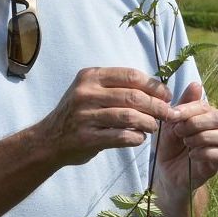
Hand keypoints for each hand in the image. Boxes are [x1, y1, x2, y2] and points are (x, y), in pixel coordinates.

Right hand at [38, 67, 174, 165]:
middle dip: (156, 106)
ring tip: (154, 127)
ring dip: (149, 123)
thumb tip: (158, 90)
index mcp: (90, 77)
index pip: (131, 76)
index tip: (167, 96)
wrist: (48, 140)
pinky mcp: (86, 137)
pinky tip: (140, 138)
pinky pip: (121, 136)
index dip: (154, 86)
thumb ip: (118, 87)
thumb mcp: (91, 91)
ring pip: (129, 116)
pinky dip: (136, 138)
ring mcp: (84, 116)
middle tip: (169, 113)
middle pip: (133, 97)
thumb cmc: (79, 113)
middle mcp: (86, 93)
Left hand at [156, 81, 217, 195]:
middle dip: (196, 123)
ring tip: (186, 143)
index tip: (172, 116)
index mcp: (205, 116)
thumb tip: (196, 84)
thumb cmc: (170, 146)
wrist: (167, 173)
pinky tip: (191, 156)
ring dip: (201, 137)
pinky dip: (204, 153)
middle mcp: (216, 128)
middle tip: (179, 132)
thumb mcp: (171, 124)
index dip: (189, 109)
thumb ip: (183, 105)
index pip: (205, 106)